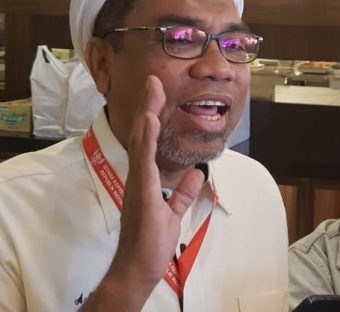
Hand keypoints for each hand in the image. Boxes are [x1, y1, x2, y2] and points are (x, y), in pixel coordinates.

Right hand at [82, 76, 204, 309]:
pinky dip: (147, 139)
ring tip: (153, 88)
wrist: (138, 265)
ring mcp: (137, 181)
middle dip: (149, 105)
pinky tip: (150, 121)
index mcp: (146, 177)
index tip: (159, 93)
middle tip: (154, 79)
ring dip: (147, 113)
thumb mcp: (173, 210)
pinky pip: (143, 160)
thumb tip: (196, 172)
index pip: (150, 140)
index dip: (154, 116)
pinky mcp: (141, 190)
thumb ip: (182, 191)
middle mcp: (139, 174)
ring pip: (141, 140)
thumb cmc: (151, 241)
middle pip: (144, 133)